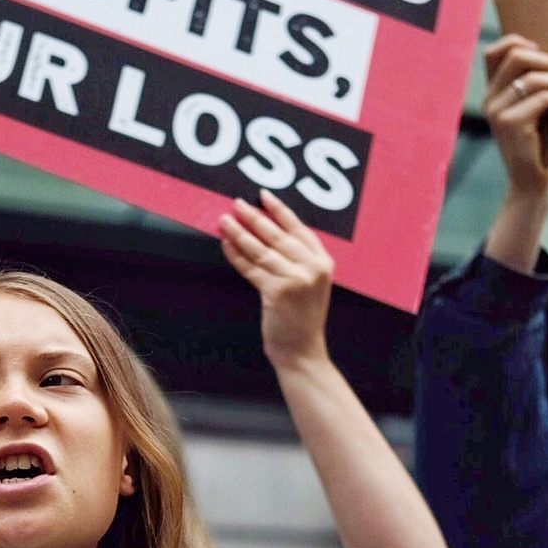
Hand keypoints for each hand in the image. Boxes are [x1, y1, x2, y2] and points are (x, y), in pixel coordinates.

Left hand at [217, 191, 333, 370]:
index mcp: (324, 262)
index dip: (280, 210)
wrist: (302, 352)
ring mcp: (296, 280)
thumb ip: (297, 261)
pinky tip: (226, 244)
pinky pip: (252, 268)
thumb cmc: (301, 319)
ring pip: (261, 250)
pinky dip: (237, 256)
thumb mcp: (310, 286)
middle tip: (236, 204)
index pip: (299, 228)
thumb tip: (264, 232)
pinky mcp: (278, 292)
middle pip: (278, 235)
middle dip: (254, 217)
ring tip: (223, 220)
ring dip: (240, 233)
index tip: (263, 195)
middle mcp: (313, 268)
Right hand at [481, 34, 547, 196]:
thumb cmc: (541, 145)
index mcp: (492, 92)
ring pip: (533, 78)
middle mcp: (489, 99)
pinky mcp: (510, 125)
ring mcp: (497, 112)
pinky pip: (543, 98)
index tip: (545, 49)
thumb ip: (536, 88)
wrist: (532, 184)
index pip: (493, 51)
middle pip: (517, 57)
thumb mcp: (535, 111)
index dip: (518, 41)